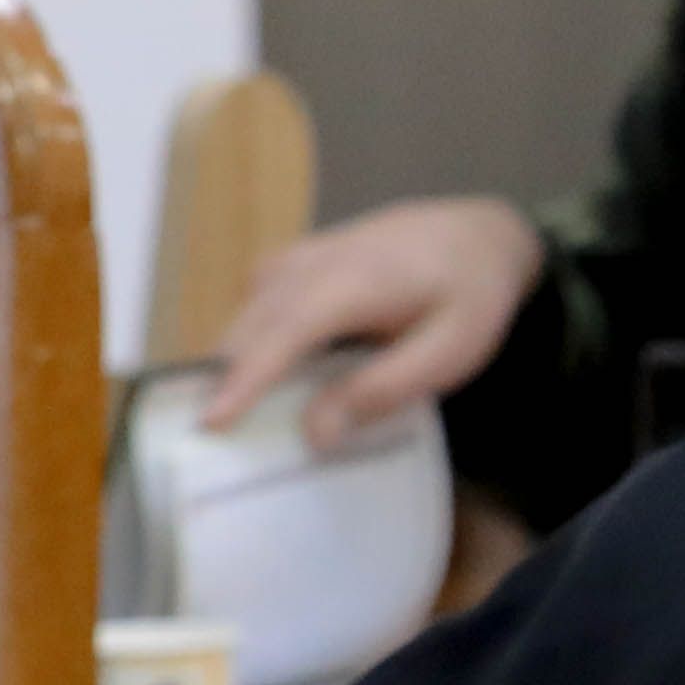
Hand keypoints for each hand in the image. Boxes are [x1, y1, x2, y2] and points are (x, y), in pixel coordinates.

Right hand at [203, 195, 546, 445]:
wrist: (474, 234)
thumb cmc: (469, 294)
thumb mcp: (450, 351)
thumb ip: (383, 389)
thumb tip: (315, 432)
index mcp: (350, 281)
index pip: (283, 333)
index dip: (245, 380)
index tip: (211, 422)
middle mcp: (304, 265)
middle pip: (246, 333)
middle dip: (222, 387)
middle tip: (215, 449)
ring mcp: (288, 262)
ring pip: (242, 325)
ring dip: (233, 372)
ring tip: (235, 425)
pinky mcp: (284, 269)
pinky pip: (252, 315)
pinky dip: (251, 351)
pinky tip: (264, 388)